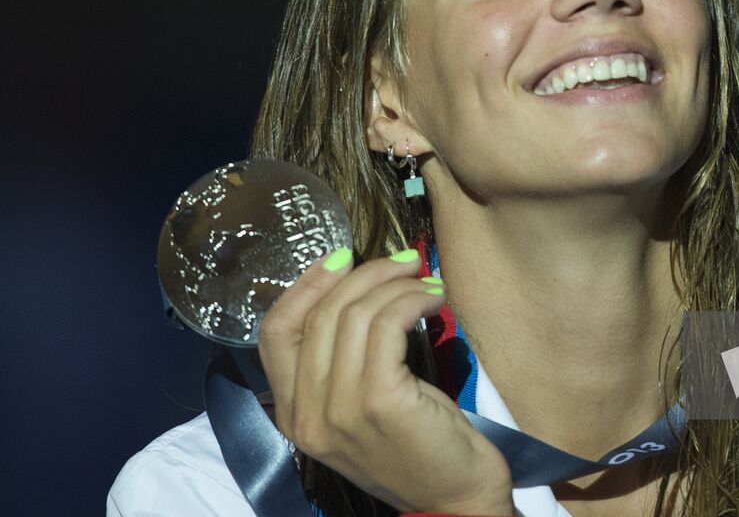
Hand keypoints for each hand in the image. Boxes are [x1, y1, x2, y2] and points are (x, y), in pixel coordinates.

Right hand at [258, 248, 514, 514]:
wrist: (454, 502)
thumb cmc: (416, 447)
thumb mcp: (361, 407)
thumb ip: (342, 363)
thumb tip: (358, 285)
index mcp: (292, 415)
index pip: (274, 332)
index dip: (306, 284)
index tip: (344, 256)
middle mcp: (305, 415)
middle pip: (319, 314)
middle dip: (365, 273)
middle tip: (406, 261)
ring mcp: (338, 410)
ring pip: (354, 314)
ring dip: (395, 284)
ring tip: (426, 281)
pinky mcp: (378, 401)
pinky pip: (387, 325)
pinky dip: (413, 300)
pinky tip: (436, 299)